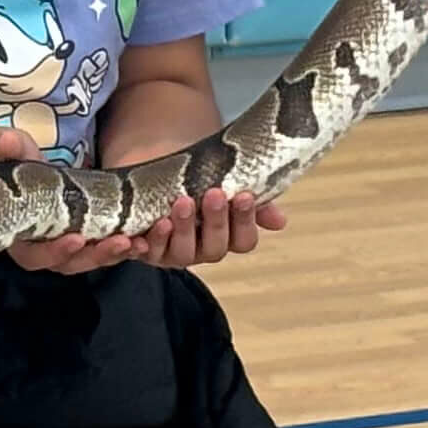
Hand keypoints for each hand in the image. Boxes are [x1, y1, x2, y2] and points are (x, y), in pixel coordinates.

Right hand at [0, 127, 145, 277]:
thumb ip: (6, 150)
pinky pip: (102, 247)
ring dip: (114, 254)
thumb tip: (7, 141)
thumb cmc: (1, 156)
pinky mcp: (81, 233)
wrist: (7, 157)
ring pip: (89, 259)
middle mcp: (40, 244)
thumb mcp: (2, 150)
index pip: (34, 255)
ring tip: (139, 243)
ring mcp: (62, 241)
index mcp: (17, 233)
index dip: (54, 252)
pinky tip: (144, 238)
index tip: (76, 238)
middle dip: (95, 255)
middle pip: (68, 263)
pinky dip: (122, 246)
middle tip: (122, 242)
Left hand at [135, 185, 287, 271]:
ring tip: (182, 202)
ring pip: (183, 252)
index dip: (246, 220)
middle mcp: (203, 250)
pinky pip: (148, 254)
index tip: (245, 195)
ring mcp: (174, 253)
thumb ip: (253, 200)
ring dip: (183, 229)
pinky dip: (149, 242)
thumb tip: (280, 221)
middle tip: (214, 193)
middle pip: (215, 247)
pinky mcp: (146, 250)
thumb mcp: (225, 182)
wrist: (156, 173)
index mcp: (228, 237)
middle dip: (216, 221)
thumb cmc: (197, 179)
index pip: (244, 240)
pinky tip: (152, 227)